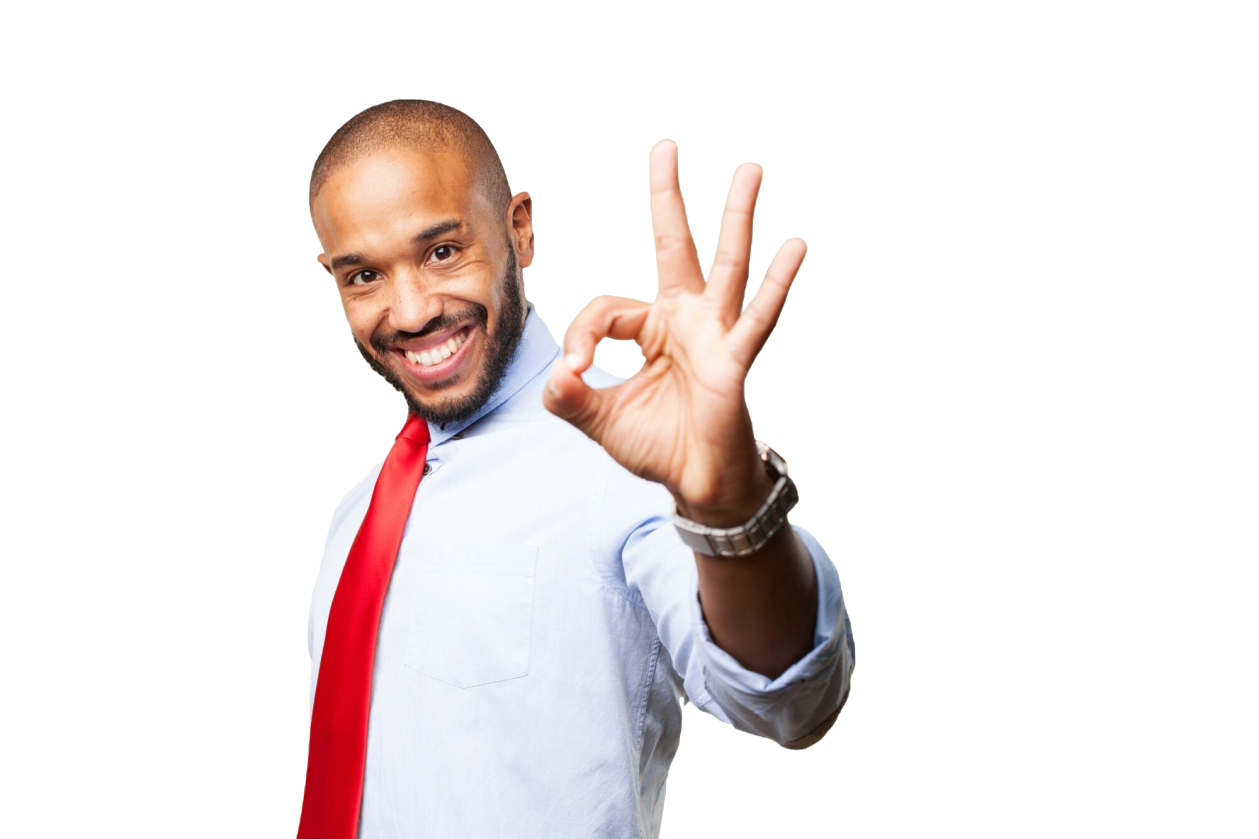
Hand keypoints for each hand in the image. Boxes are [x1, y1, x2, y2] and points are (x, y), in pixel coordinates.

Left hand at [543, 140, 806, 524]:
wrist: (696, 485)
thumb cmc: (656, 445)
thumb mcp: (599, 419)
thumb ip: (571, 396)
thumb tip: (556, 374)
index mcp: (652, 328)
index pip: (606, 309)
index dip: (580, 336)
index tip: (572, 372)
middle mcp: (685, 320)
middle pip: (675, 246)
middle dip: (669, 197)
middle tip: (666, 146)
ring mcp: (714, 335)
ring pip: (726, 265)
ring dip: (737, 217)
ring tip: (749, 169)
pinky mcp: (735, 360)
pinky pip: (756, 318)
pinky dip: (777, 285)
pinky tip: (796, 247)